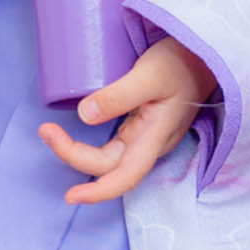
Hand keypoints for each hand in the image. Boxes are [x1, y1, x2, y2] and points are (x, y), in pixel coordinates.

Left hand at [39, 38, 218, 204]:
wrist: (204, 53)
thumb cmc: (182, 62)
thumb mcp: (150, 74)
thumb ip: (119, 95)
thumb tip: (84, 115)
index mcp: (155, 138)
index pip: (124, 177)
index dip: (97, 192)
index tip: (69, 195)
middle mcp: (150, 143)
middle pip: (108, 165)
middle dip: (72, 155)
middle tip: (45, 131)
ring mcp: (146, 135)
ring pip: (109, 157)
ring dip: (77, 151)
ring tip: (51, 133)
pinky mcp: (143, 123)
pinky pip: (114, 144)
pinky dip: (89, 143)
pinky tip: (74, 131)